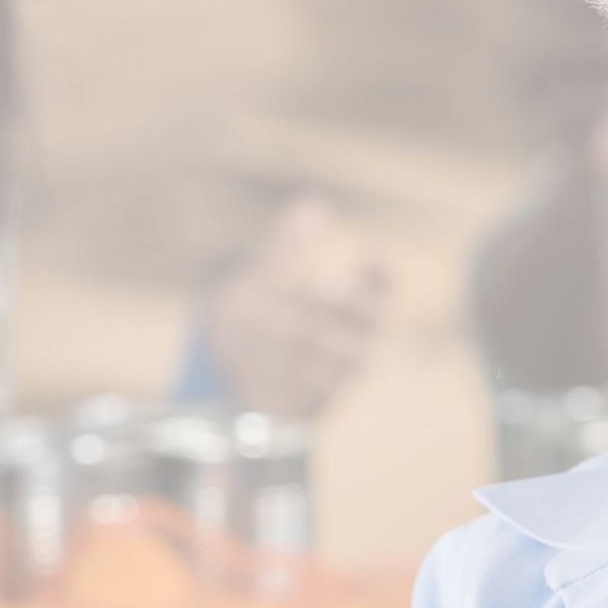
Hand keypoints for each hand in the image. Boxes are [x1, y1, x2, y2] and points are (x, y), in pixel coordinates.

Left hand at [199, 194, 393, 421]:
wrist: (229, 395)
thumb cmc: (253, 333)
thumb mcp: (258, 286)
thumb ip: (284, 252)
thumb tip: (314, 204)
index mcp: (343, 310)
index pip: (375, 289)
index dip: (378, 275)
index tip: (373, 252)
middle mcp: (350, 343)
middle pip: (367, 321)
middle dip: (350, 301)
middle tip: (328, 281)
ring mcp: (334, 375)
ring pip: (346, 355)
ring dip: (321, 335)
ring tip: (288, 318)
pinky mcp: (314, 403)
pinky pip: (316, 387)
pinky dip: (298, 371)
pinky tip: (274, 357)